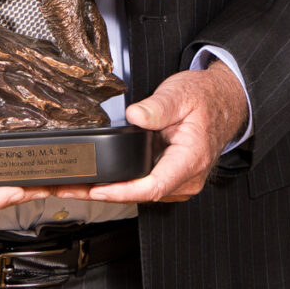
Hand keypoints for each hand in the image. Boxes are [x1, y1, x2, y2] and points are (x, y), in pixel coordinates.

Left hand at [66, 60, 247, 205]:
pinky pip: (142, 187)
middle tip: (66, 188)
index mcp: (190, 160)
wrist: (223, 101)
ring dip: (106, 191)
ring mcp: (179, 182)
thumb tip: (136, 115)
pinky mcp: (171, 179)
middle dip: (101, 193)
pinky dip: (119, 185)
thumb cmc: (204, 99)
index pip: (152, 186)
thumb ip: (159, 106)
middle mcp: (186, 178)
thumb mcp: (181, 94)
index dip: (122, 191)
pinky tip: (96, 180)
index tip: (96, 189)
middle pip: (139, 195)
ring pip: (139, 194)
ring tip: (71, 185)